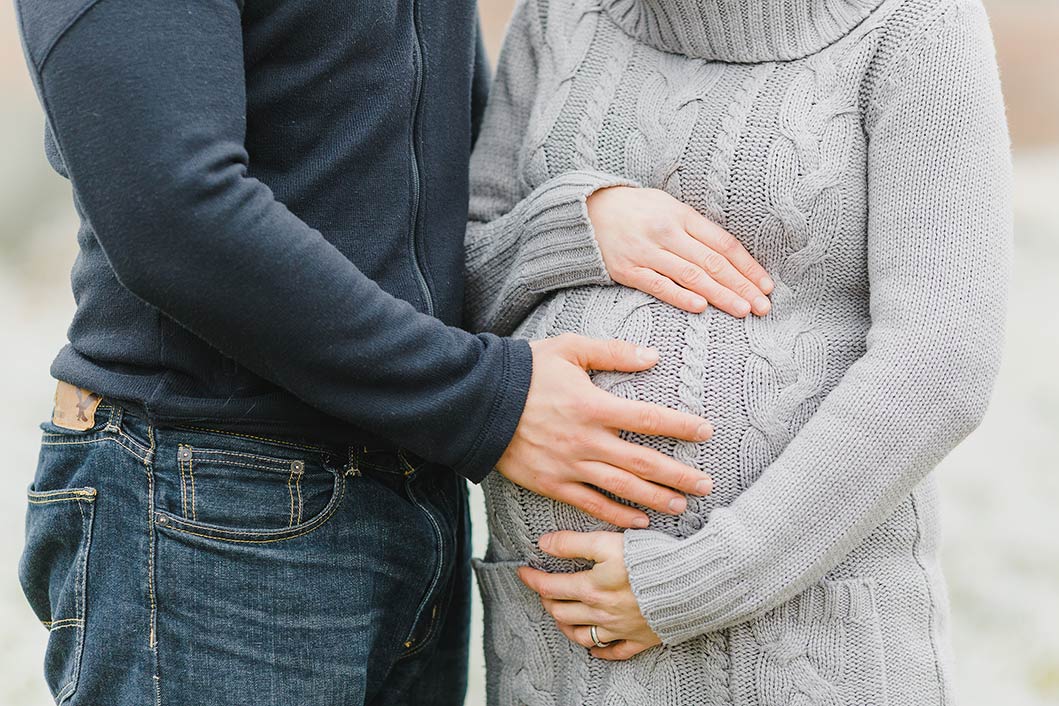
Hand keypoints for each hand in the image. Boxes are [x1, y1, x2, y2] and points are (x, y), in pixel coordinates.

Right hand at [497, 334, 713, 528]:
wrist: (476, 403)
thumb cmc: (525, 371)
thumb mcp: (568, 349)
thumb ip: (612, 352)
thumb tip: (653, 355)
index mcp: (593, 406)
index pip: (648, 419)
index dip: (680, 427)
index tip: (706, 432)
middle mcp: (586, 441)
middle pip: (642, 463)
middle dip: (678, 476)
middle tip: (707, 485)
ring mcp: (569, 466)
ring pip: (622, 488)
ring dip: (655, 499)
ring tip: (682, 506)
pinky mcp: (552, 483)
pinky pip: (591, 505)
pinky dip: (617, 516)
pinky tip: (639, 522)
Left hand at [518, 531, 659, 660]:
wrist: (690, 584)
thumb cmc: (650, 559)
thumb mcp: (607, 542)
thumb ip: (572, 543)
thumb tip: (543, 543)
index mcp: (590, 588)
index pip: (550, 587)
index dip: (532, 579)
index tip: (522, 572)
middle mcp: (601, 612)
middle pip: (562, 613)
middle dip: (548, 601)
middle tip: (544, 591)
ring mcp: (620, 628)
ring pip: (583, 636)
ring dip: (567, 627)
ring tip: (561, 617)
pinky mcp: (640, 638)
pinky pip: (615, 651)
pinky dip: (600, 651)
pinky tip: (594, 648)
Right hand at [587, 186, 773, 316]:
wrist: (586, 210)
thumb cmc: (635, 210)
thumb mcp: (667, 206)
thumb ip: (695, 228)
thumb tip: (729, 255)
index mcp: (682, 215)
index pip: (723, 244)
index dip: (748, 266)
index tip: (767, 285)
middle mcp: (667, 232)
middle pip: (712, 262)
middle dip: (741, 286)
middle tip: (763, 307)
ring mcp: (646, 252)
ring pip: (691, 276)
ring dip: (720, 295)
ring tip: (743, 310)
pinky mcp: (626, 269)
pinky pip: (657, 285)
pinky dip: (680, 296)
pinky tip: (701, 307)